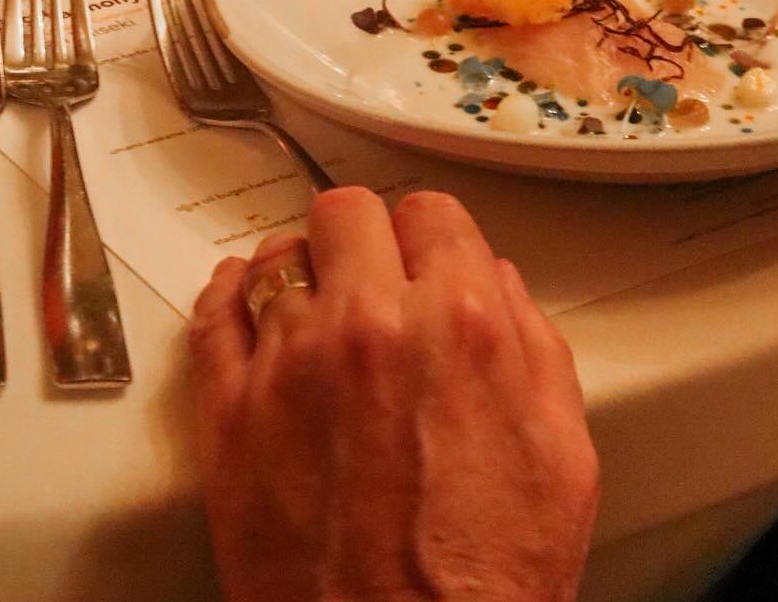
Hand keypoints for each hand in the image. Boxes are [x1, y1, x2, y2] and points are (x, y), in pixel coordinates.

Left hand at [190, 187, 597, 601]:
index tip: (422, 256)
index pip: (430, 213)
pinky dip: (228, 299)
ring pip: (278, 257)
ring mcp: (291, 364)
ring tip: (311, 305)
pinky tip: (244, 303)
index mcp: (460, 325)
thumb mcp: (563, 456)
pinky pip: (213, 315)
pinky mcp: (231, 414)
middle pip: (347, 213)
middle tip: (368, 275)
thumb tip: (498, 292)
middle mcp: (371, 326)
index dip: (430, 238)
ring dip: (299, 273)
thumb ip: (535, 349)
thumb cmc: (484, 584)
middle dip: (363, 240)